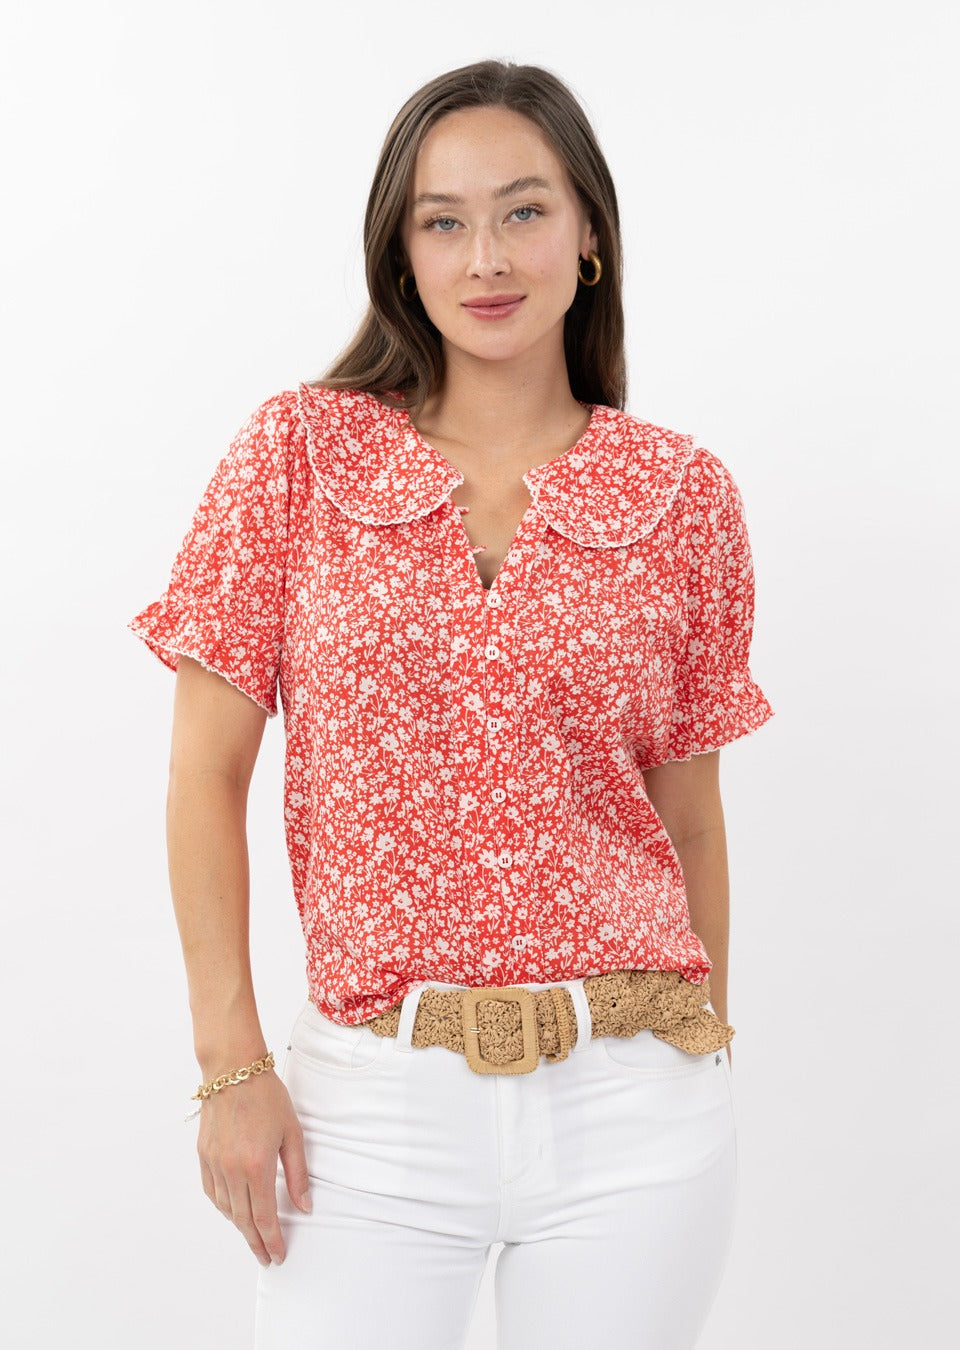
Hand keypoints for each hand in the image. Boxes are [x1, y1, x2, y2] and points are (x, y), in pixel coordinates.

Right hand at [197, 1069, 310, 1265]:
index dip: (272, 1240)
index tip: (278, 1255)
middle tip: (266, 1256)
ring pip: (226, 1209)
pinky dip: (223, 1206)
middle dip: (256, 1242)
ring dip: (240, 1226)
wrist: (233, 1069)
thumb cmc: (267, 1096)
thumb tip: (304, 1206)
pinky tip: (233, 1209)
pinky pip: (211, 1192)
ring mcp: (214, 1163)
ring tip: (254, 1235)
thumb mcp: (292, 1133)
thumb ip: (297, 1173)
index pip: (264, 1217)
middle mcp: (231, 1170)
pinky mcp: (203, 1155)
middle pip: (243, 1220)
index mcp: (256, 1166)